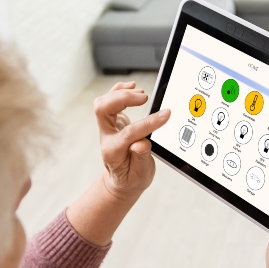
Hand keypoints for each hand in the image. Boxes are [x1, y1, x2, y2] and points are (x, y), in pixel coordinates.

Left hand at [93, 81, 170, 202]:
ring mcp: (108, 128)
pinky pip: (109, 100)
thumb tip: (141, 144)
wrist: (122, 180)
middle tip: (144, 97)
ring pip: (103, 102)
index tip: (165, 115)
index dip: (149, 123)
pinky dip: (119, 90)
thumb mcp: (141, 176)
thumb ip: (141, 159)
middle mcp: (107, 137)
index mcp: (113, 152)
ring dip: (121, 93)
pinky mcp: (112, 121)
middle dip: (123, 98)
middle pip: (103, 110)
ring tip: (141, 93)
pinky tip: (131, 87)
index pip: (129, 132)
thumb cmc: (132, 178)